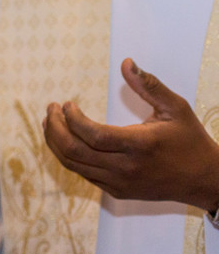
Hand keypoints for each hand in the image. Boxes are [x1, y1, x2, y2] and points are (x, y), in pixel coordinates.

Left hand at [44, 58, 218, 211]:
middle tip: (50, 110)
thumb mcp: (175, 108)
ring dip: (55, 143)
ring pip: (73, 165)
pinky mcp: (116, 191)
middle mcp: (126, 168)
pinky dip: (68, 157)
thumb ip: (149, 85)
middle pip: (74, 151)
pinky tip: (64, 140)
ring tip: (51, 122)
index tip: (66, 103)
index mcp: (140, 145)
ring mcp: (119, 183)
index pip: (93, 135)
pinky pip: (83, 174)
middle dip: (55, 128)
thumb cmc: (189, 140)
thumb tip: (126, 62)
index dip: (72, 119)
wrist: (203, 180)